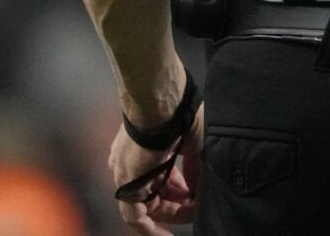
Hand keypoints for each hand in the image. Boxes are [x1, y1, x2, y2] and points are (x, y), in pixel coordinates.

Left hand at [109, 104, 202, 235]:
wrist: (161, 106)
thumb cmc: (181, 116)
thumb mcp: (196, 143)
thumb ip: (197, 166)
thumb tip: (202, 184)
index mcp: (150, 153)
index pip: (167, 178)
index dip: (185, 189)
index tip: (201, 194)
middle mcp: (136, 166)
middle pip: (159, 193)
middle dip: (181, 203)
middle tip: (201, 206)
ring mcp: (129, 177)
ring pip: (149, 205)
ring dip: (172, 214)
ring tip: (195, 215)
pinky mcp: (127, 187)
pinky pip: (135, 216)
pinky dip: (149, 229)